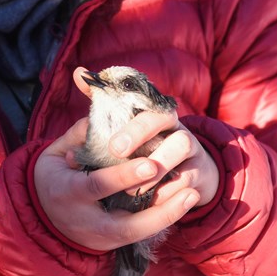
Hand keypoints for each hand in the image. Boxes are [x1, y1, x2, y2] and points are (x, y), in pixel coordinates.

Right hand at [33, 119, 200, 251]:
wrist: (41, 218)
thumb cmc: (50, 178)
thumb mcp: (52, 155)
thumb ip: (77, 136)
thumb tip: (102, 118)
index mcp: (67, 192)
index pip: (97, 186)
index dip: (123, 177)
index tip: (149, 165)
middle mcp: (85, 220)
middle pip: (124, 221)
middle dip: (156, 208)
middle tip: (186, 186)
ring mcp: (100, 236)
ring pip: (138, 233)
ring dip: (168, 215)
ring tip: (193, 194)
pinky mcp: (112, 242)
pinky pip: (140, 234)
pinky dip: (163, 219)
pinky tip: (184, 202)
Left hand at [72, 66, 219, 208]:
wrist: (180, 171)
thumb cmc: (142, 144)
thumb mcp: (120, 125)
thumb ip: (102, 101)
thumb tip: (79, 73)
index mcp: (159, 117)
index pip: (153, 114)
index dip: (135, 130)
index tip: (113, 147)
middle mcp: (179, 132)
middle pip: (176, 135)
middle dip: (151, 151)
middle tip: (122, 165)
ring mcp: (192, 155)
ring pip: (183, 157)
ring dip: (158, 173)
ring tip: (131, 190)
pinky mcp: (197, 177)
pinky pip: (187, 184)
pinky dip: (168, 194)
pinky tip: (147, 202)